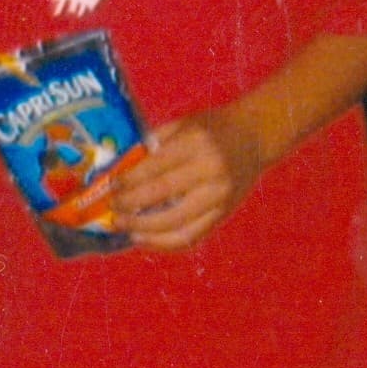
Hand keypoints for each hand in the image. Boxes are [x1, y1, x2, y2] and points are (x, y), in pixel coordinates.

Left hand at [108, 107, 265, 249]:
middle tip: (112, 211)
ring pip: (177, 224)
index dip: (129, 181)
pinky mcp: (224, 214)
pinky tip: (146, 239)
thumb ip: (153, 144)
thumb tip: (120, 169)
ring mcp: (220, 197)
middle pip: (163, 196)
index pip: (155, 168)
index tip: (110, 187)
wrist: (255, 137)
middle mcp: (210, 172)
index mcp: (196, 144)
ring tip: (124, 228)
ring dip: (145, 231)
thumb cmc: (213, 128)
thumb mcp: (183, 124)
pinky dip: (166, 242)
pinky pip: (193, 236)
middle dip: (131, 207)